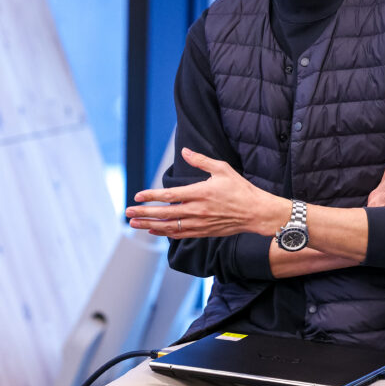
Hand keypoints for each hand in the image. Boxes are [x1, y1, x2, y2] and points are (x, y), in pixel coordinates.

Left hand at [126, 147, 287, 238]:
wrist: (256, 213)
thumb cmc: (240, 189)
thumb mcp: (222, 169)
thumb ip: (201, 161)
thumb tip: (185, 151)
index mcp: (200, 193)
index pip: (169, 195)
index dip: (151, 196)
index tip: (138, 196)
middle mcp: (197, 210)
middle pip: (164, 213)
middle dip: (144, 213)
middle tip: (128, 212)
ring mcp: (199, 223)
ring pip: (169, 227)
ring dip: (150, 226)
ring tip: (135, 224)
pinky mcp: (203, 232)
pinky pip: (180, 234)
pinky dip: (165, 233)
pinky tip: (154, 231)